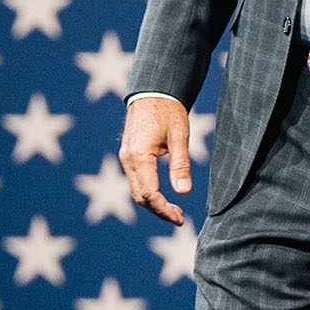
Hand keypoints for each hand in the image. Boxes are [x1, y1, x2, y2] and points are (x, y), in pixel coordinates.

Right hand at [119, 96, 191, 225]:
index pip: (149, 194)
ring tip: (173, 210)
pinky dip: (147, 192)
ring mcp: (125, 157)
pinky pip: (135, 180)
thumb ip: (180, 164)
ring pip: (136, 190)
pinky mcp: (128, 154)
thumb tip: (184, 192)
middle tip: (179, 218)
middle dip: (159, 210)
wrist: (152, 91)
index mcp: (139, 156)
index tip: (180, 219)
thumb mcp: (179, 136)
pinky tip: (162, 196)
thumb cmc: (168, 111)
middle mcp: (127, 159)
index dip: (164, 210)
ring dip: (153, 203)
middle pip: (140, 196)